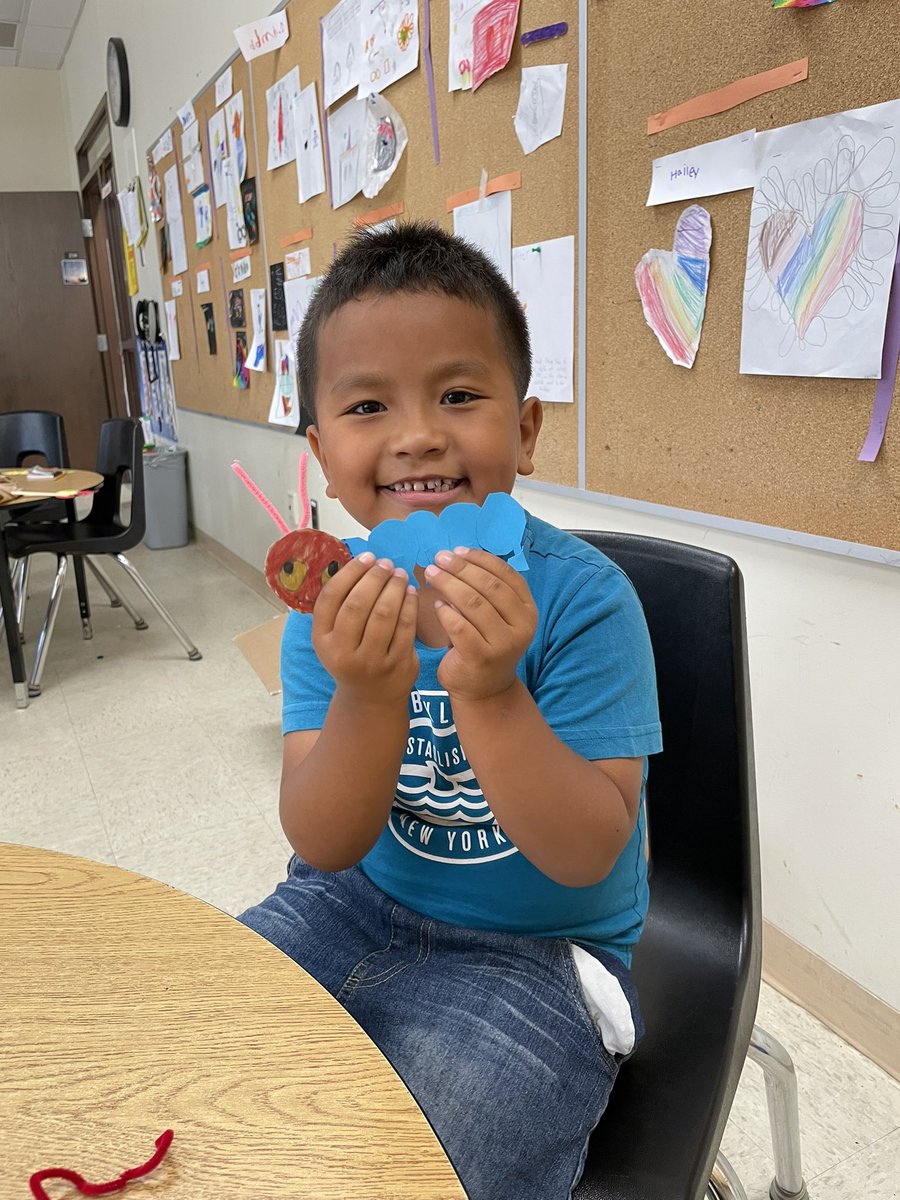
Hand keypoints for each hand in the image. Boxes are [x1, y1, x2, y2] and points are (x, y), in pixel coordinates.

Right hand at [312, 552, 418, 704]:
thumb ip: (341, 605)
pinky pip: (405, 627)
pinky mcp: (396, 664)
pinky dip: (409, 605)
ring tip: (399, 574)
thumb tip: (361, 562)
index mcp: (322, 639)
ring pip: (384, 614)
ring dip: (394, 588)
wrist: (370, 698)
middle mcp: (342, 652)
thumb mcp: (334, 636)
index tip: (366, 558)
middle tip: (386, 564)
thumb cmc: (352, 655)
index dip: (350, 573)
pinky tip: (410, 592)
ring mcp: (371, 661)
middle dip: (375, 577)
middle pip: (358, 603)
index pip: (331, 597)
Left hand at [424, 548, 536, 701]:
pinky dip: (445, 612)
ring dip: (448, 584)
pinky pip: (459, 626)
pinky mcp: (481, 657)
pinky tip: (436, 605)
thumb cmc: (485, 644)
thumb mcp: (496, 616)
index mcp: (528, 610)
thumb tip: (458, 555)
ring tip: (432, 575)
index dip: (480, 559)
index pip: (506, 574)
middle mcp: (522, 626)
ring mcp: (503, 643)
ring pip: (473, 603)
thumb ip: (486, 590)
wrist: (484, 690)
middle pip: (488, 586)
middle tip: (439, 559)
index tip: (458, 550)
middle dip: (460, 568)